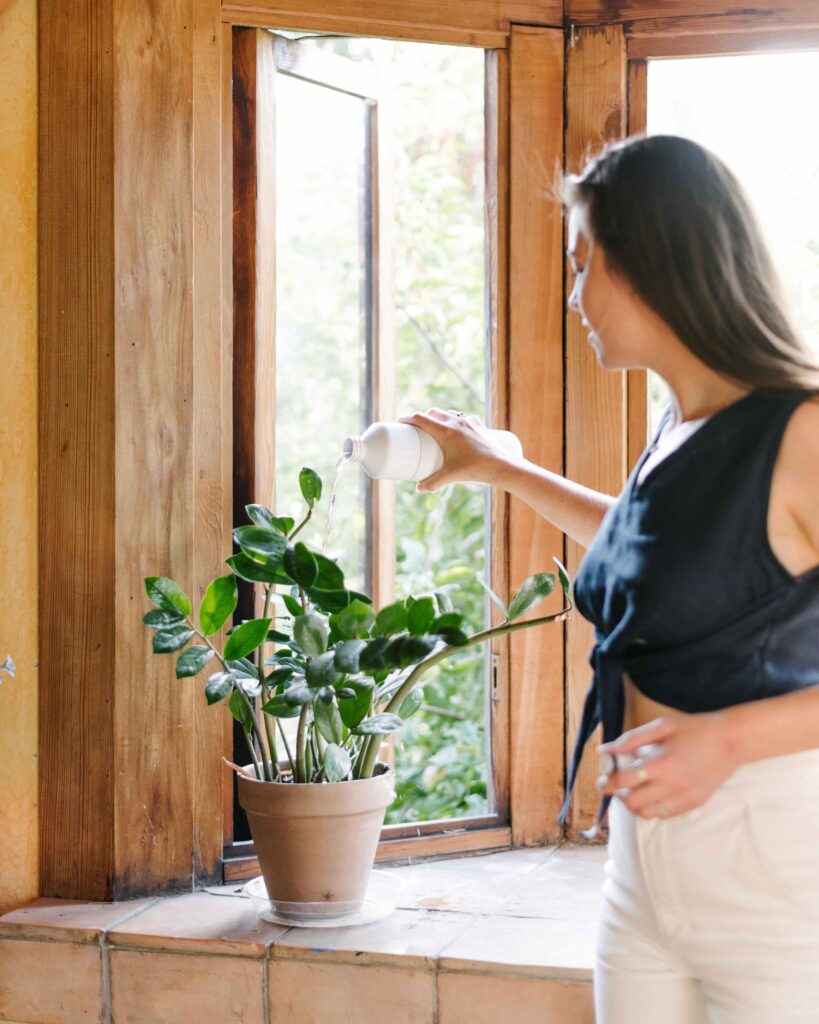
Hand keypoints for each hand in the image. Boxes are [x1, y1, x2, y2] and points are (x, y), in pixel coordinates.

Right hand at [399, 408, 510, 491]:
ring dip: (439, 416)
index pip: (421, 418)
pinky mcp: (478, 426)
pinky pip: (464, 417)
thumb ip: (432, 482)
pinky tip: (458, 426)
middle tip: (416, 428)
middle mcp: (456, 422)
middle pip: (433, 413)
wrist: (501, 465)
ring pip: (448, 413)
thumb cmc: (474, 469)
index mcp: (445, 431)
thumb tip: (419, 489)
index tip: (400, 422)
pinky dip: (457, 420)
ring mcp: (468, 422)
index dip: (407, 418)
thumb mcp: (450, 476)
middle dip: (422, 417)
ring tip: (435, 427)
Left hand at [595, 711, 741, 818]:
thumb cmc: (694, 729)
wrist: (731, 741)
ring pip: (647, 813)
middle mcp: (672, 785)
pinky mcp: (694, 804)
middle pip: (632, 802)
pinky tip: (649, 794)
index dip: (607, 781)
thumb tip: (605, 750)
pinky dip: (651, 808)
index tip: (600, 779)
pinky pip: (664, 814)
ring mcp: (684, 798)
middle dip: (617, 795)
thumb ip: (631, 739)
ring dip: (633, 804)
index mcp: (662, 763)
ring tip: (630, 790)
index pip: (624, 780)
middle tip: (613, 785)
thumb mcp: (661, 726)